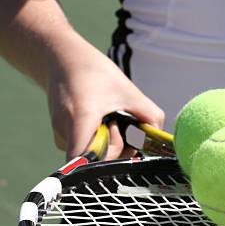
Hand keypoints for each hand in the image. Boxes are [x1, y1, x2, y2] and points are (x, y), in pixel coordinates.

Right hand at [46, 33, 163, 159]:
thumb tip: (161, 138)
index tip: (121, 147)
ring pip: (91, 154)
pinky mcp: (62, 137)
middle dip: (116, 147)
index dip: (103, 164)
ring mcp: (61, 135)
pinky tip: (99, 120)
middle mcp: (66, 131)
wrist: (66, 60)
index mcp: (82, 119)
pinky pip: (86, 148)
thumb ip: (150, 116)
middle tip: (119, 124)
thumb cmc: (97, 74)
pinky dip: (98, 139)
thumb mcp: (129, 91)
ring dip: (108, 141)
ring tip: (107, 118)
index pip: (82, 161)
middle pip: (95, 160)